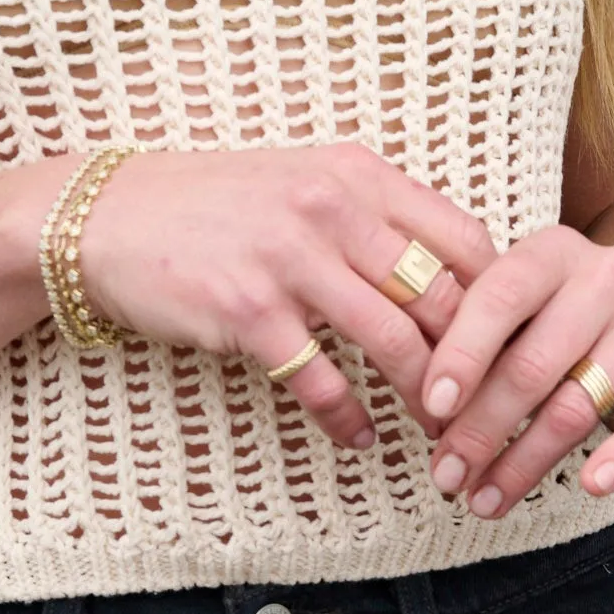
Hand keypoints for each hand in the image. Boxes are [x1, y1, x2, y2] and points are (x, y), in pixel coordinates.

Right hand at [77, 144, 495, 448]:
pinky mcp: (248, 311)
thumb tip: (456, 271)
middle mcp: (332, 209)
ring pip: (394, 341)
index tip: (509, 342)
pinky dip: (349, 418)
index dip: (500, 298)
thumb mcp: (305, 184)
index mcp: (359, 175)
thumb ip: (375, 217)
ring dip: (425, 397)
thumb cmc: (217, 207)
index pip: (465, 238)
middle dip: (475, 361)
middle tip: (489, 404)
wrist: (103, 217)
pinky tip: (362, 437)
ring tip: (439, 430)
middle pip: (442, 295)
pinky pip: (321, 380)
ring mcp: (290, 260)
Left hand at [419, 227, 613, 518]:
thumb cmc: (567, 322)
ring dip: (526, 462)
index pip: (502, 295)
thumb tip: (425, 406)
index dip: (462, 353)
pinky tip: (590, 486)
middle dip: (481, 428)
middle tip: (447, 475)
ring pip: (579, 403)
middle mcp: (611, 275)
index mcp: (555, 252)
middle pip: (534, 362)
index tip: (431, 407)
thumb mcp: (524, 310)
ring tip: (485, 501)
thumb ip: (478, 340)